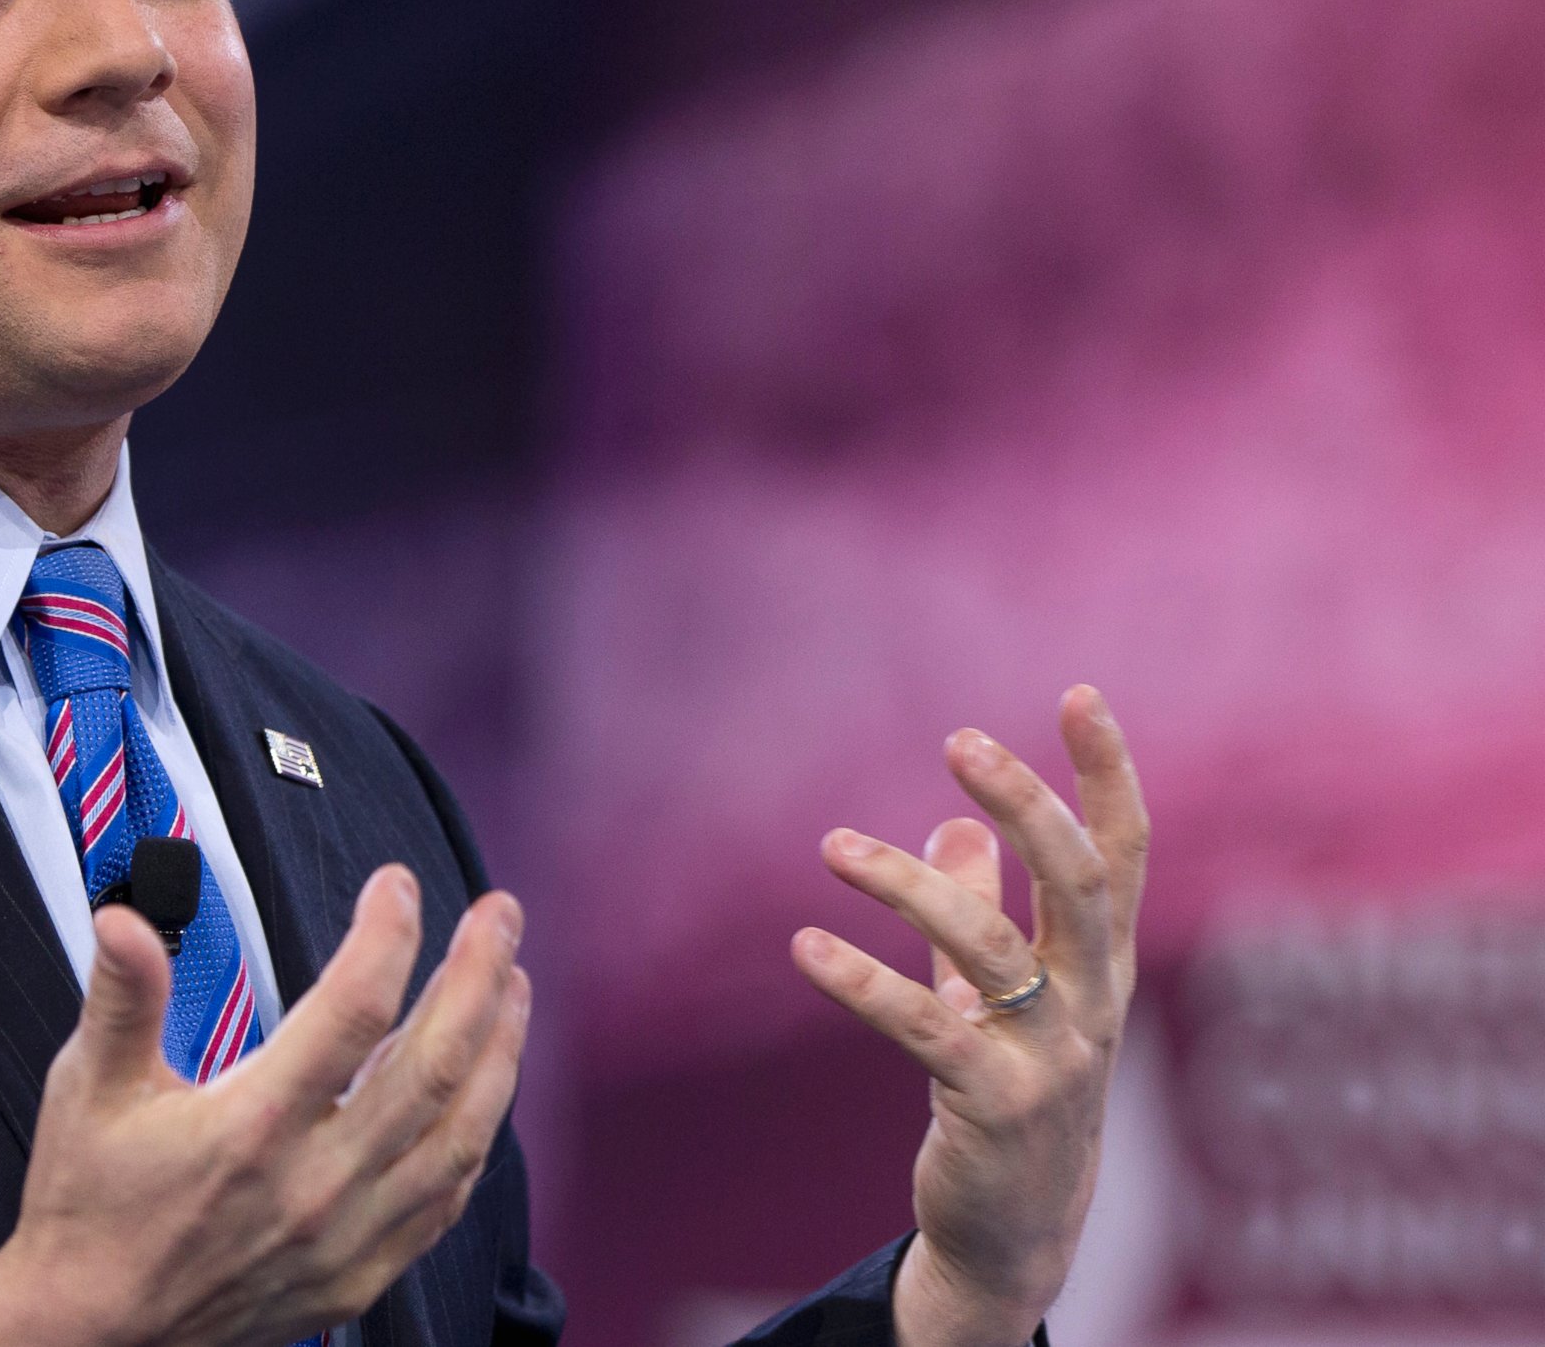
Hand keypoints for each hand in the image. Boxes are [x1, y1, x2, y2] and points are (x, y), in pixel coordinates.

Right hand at [0, 866, 532, 1346]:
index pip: (352, 1011)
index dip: (387, 936)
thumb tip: (123, 919)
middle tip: (500, 915)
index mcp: (251, 1128)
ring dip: (498, 1051)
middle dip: (477, 977)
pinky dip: (476, 1134)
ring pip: (459, 1135)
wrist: (89, 1332)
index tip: (395, 885)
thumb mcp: (89, 1088)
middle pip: (433, 1066)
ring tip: (512, 984)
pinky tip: (485, 1090)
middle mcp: (313, 1185)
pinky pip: (445, 1199)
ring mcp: (346, 1238)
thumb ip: (123, 996)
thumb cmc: (89, 1205)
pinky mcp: (359, 1276)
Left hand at [793, 687, 1147, 1346]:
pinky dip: (862, 983)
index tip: (1080, 694)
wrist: (1015, 1233)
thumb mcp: (1001, 995)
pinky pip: (925, 1028)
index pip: (1123, 855)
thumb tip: (955, 825)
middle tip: (960, 741)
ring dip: (907, 886)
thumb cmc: (1006, 1093)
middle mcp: (1092, 1003)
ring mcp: (1052, 1057)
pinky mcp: (994, 1106)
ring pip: (988, 946)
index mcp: (1101, 967)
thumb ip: (983, 908)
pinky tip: (805, 946)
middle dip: (1028, 802)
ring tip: (832, 845)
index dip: (1109, 775)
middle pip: (1079, 883)